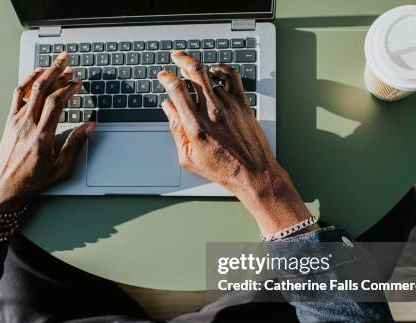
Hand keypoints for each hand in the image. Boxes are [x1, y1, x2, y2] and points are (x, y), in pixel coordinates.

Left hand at [0, 52, 94, 211]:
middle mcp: (28, 125)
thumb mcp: (61, 170)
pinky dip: (28, 81)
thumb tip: (89, 127)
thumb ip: (75, 146)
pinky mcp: (10, 120)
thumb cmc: (32, 181)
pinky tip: (37, 74)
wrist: (4, 186)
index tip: (79, 83)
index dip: (69, 89)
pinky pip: (18, 95)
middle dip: (57, 72)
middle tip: (68, 61)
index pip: (57, 103)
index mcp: (42, 137)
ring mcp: (17, 121)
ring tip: (56, 63)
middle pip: (43, 89)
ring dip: (44, 73)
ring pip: (31, 89)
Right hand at [158, 51, 313, 235]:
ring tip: (193, 70)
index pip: (177, 89)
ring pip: (211, 76)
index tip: (162, 75)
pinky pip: (232, 76)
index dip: (166, 77)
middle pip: (195, 72)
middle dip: (182, 59)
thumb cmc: (222, 168)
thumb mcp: (188, 156)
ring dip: (199, 71)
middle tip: (176, 57)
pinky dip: (222, 68)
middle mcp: (212, 111)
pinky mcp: (243, 104)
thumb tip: (168, 107)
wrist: (253, 173)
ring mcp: (229, 105)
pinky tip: (215, 71)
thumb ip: (176, 129)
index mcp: (195, 125)